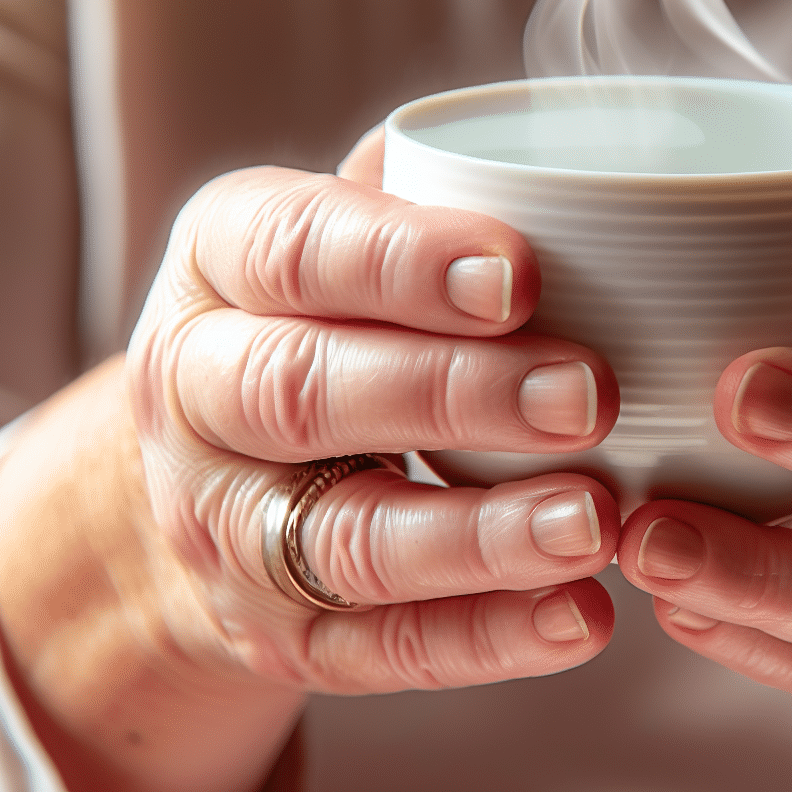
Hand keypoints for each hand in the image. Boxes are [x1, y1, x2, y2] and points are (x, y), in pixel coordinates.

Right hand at [0, 130, 619, 791]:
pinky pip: (381, 651)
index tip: (521, 271)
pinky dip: (488, 640)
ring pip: (348, 540)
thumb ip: (416, 188)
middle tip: (592, 392)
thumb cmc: (317, 317)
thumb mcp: (329, 235)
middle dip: (455, 394)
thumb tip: (573, 140)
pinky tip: (583, 618)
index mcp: (215, 268)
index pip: (288, 251)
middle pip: (304, 395)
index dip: (400, 263)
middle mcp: (194, 397)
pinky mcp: (277, 634)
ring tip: (597, 520)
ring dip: (481, 536)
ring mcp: (227, 529)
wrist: (206, 481)